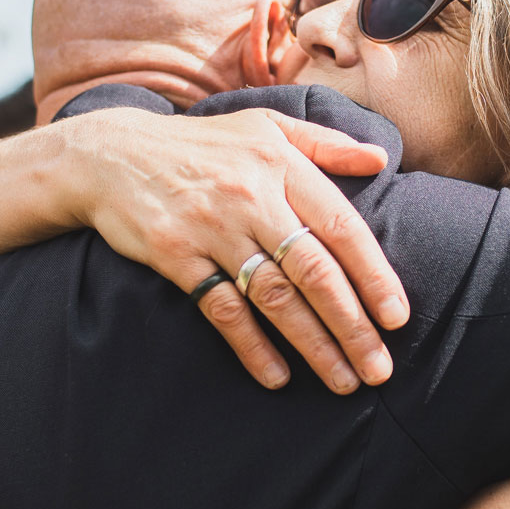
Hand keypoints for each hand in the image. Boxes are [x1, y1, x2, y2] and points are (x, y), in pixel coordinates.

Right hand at [64, 107, 408, 394]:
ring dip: (313, 345)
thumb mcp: (265, 126)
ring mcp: (212, 227)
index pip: (341, 226)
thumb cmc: (202, 144)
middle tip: (379, 370)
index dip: (374, 274)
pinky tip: (277, 375)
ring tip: (342, 381)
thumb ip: (325, 144)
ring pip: (274, 296)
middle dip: (352, 325)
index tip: (397, 318)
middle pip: (314, 271)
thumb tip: (380, 160)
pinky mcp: (176, 255)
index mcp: (281, 164)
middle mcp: (251, 196)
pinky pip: (222, 309)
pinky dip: (251, 346)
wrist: (112, 153)